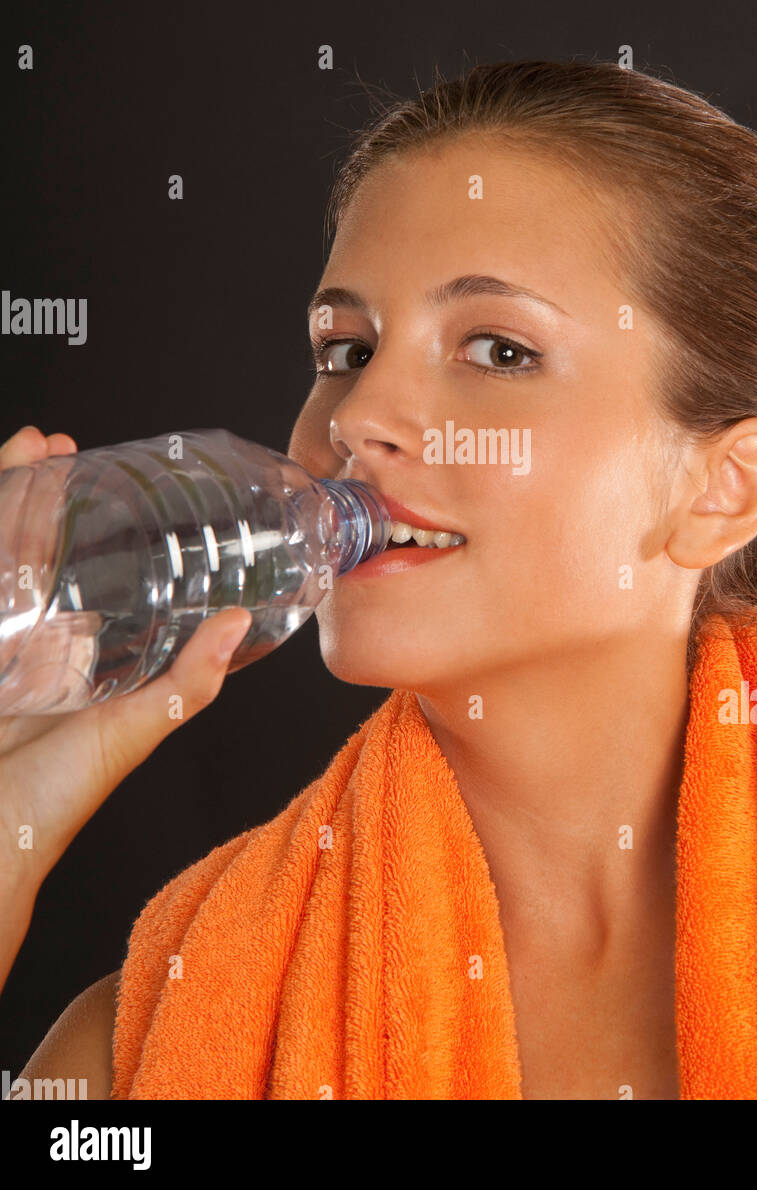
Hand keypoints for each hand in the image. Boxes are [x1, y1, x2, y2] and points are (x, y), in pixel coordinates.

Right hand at [0, 425, 250, 898]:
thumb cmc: (52, 803)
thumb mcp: (130, 733)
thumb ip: (183, 683)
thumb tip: (241, 623)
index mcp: (71, 656)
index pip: (81, 570)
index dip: (86, 520)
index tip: (97, 473)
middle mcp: (26, 641)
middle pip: (30, 546)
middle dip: (39, 491)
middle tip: (55, 444)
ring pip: (0, 553)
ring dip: (9, 496)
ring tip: (31, 447)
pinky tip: (1, 484)